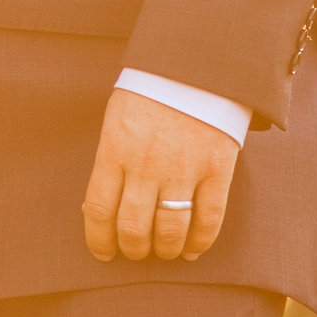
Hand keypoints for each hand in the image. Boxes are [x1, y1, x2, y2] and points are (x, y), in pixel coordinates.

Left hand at [82, 92, 239, 265]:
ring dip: (164, 250)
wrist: (197, 63)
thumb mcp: (117, 121)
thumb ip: (110, 163)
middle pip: (133, 226)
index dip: (99, 240)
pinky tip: (192, 249)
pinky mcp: (217, 168)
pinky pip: (209, 218)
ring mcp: (183, 167)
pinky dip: (200, 241)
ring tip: (163, 251)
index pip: (99, 209)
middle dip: (132, 248)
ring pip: (170, 229)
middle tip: (135, 251)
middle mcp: (146, 163)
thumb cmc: (149, 94)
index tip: (103, 253)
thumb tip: (99, 210)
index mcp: (115, 149)